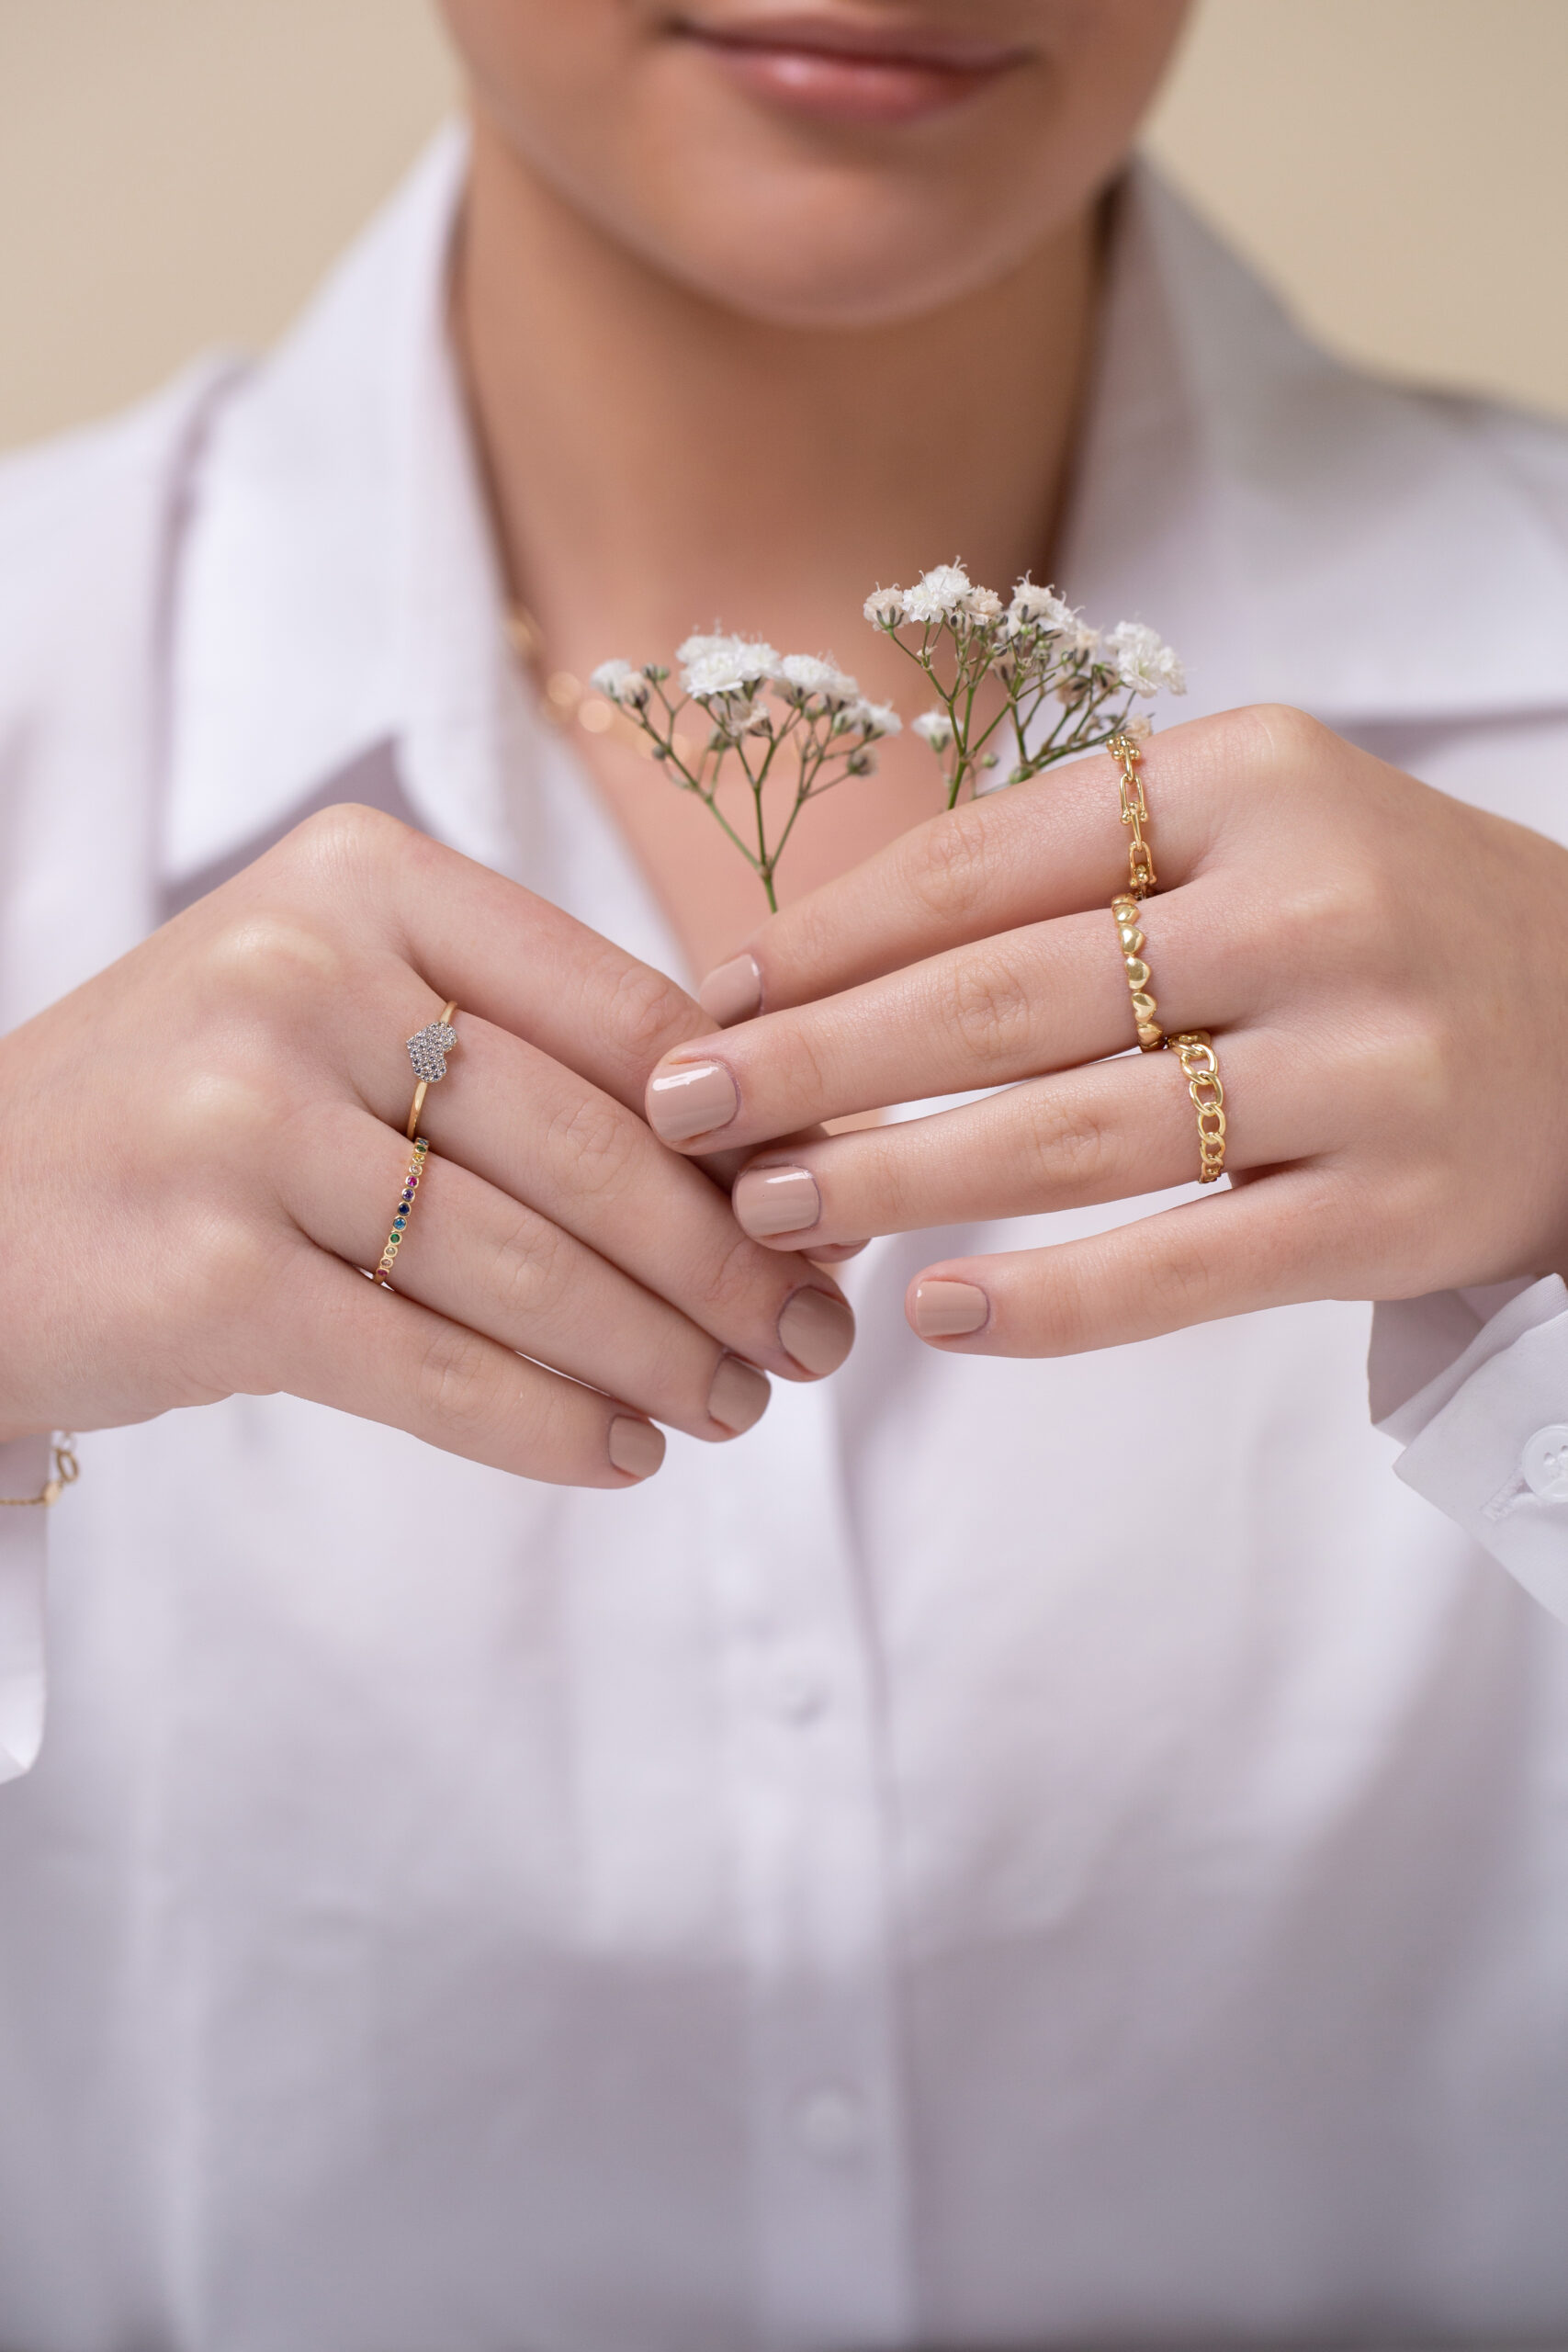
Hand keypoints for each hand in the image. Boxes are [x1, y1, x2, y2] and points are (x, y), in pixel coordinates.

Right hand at [0, 806, 853, 1480]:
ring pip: (526, 1265)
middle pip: (589, 1143)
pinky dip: (546, 1423)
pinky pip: (433, 1365)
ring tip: (736, 1408)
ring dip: (659, 1354)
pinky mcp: (205, 1276)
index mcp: (358, 877)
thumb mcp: (335, 1012)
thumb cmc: (185, 1116)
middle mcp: (297, 974)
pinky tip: (620, 1452)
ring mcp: (240, 1121)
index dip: (747, 1126)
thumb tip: (760, 1157)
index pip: (619, 1007)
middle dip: (727, 1263)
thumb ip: (518, 1046)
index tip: (825, 1212)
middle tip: (815, 1342)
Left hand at [642, 706, 1567, 1354]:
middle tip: (687, 1114)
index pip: (986, 859)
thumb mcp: (1258, 828)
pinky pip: (1184, 1268)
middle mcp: (1310, 906)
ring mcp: (1363, 1065)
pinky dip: (1049, 1303)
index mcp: (1253, 777)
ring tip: (771, 1210)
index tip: (716, 1001)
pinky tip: (941, 1317)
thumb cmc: (1386, 921)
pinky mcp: (1394, 1210)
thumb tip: (828, 961)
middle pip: (1002, 999)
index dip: (829, 936)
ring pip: (1071, 1138)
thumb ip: (1079, 865)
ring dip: (896, 1180)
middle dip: (818, 1064)